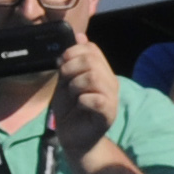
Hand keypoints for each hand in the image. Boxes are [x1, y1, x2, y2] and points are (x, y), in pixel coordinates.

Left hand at [51, 38, 125, 161]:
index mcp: (101, 70)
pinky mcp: (109, 113)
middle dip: (70, 69)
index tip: (62, 65)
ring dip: (75, 86)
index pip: (91, 49)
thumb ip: (72, 61)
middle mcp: (110, 81)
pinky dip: (82, 101)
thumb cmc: (71, 109)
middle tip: (66, 84)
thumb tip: (80, 35)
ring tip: (74, 96)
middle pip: (91, 61)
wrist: (74, 137)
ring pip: (92, 78)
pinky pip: (95, 99)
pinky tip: (80, 107)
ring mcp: (112, 97)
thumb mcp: (66, 80)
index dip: (73, 52)